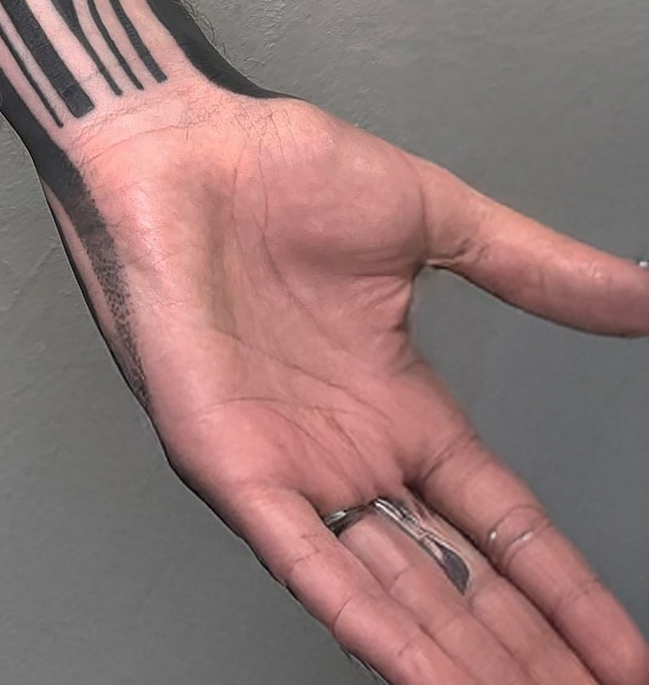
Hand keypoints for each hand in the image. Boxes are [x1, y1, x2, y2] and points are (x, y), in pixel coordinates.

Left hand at [58, 92, 648, 684]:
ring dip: (462, 661)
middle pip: (459, 582)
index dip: (564, 589)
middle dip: (526, 652)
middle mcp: (347, 453)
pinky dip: (367, 624)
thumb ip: (535, 268)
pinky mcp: (227, 464)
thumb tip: (642, 292)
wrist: (172, 143)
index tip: (625, 655)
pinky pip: (306, 563)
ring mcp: (289, 466)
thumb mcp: (431, 217)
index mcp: (396, 403)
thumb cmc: (276, 167)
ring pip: (393, 594)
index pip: (500, 523)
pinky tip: (422, 675)